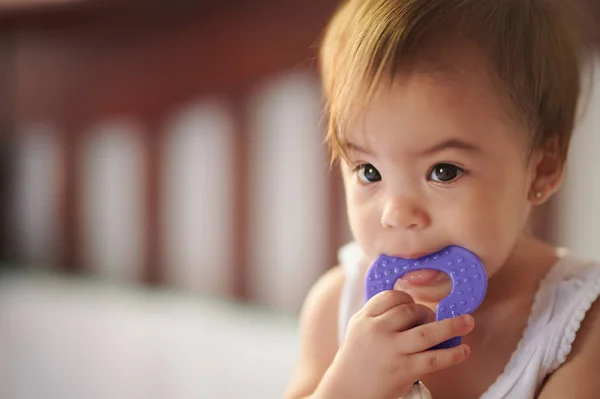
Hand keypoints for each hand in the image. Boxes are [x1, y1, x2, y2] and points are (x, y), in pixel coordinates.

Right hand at [315, 290, 473, 398]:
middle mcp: (376, 331)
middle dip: (427, 312)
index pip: (390, 297)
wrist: (345, 392)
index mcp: (364, 319)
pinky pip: (433, 358)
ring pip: (427, 332)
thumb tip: (411, 305)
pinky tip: (464, 350)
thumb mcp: (358, 331)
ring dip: (451, 326)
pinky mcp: (403, 370)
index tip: (416, 304)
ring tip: (468, 322)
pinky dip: (452, 354)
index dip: (408, 298)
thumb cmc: (356, 362)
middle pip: (410, 310)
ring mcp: (390, 350)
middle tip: (433, 320)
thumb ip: (378, 316)